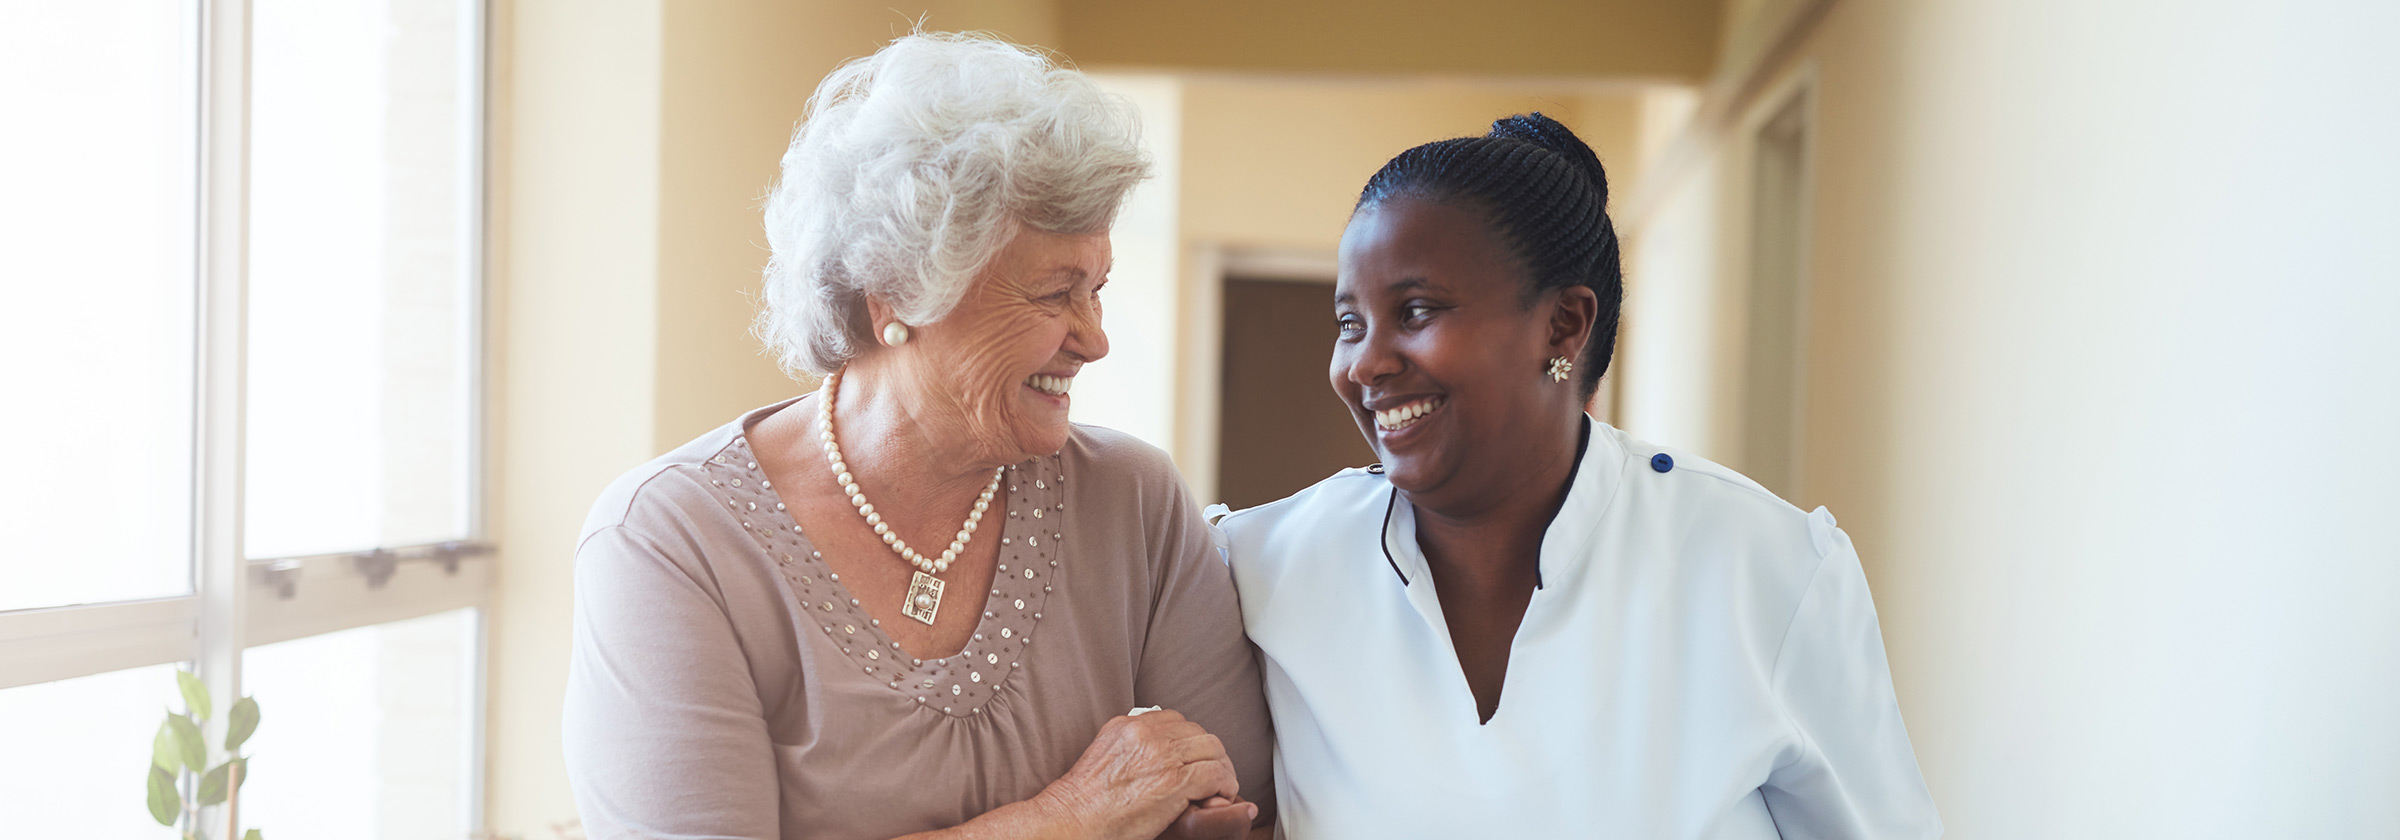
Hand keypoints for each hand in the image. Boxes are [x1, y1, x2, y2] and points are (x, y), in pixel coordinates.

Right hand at [1035, 710, 1240, 839]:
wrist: (1071, 822)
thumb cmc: (1083, 803)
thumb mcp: (1102, 758)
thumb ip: (1128, 747)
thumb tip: (1151, 752)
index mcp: (1127, 725)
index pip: (1175, 720)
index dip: (1190, 741)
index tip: (1192, 761)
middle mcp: (1145, 734)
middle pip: (1198, 733)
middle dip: (1210, 755)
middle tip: (1212, 777)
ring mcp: (1162, 756)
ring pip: (1213, 750)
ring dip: (1221, 770)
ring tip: (1218, 790)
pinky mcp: (1175, 782)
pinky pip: (1216, 775)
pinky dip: (1225, 786)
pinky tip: (1218, 798)